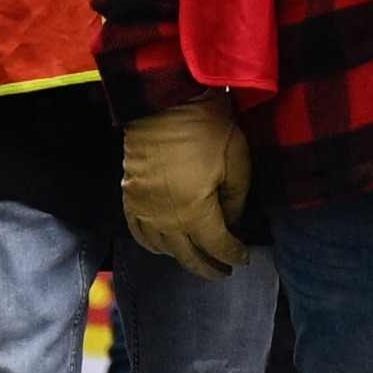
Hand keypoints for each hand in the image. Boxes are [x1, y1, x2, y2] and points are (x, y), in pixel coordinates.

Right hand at [120, 102, 255, 275]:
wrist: (165, 101)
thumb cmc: (207, 128)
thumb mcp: (237, 162)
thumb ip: (236, 200)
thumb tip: (232, 222)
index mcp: (195, 212)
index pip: (217, 247)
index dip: (233, 255)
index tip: (243, 258)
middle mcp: (166, 219)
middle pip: (188, 256)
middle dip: (209, 268)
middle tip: (223, 272)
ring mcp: (143, 209)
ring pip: (163, 249)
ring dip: (182, 258)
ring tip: (197, 258)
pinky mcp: (129, 196)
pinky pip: (138, 232)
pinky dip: (152, 245)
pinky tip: (163, 247)